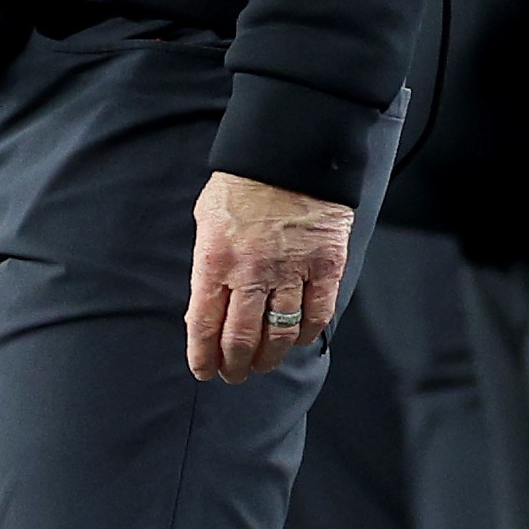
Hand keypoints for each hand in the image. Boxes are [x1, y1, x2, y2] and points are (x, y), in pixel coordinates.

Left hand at [187, 172, 353, 383]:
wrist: (289, 153)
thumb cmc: (242, 185)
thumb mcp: (207, 219)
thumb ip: (207, 265)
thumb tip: (203, 311)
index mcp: (216, 259)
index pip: (204, 324)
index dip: (203, 356)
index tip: (204, 371)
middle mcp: (252, 272)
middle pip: (242, 339)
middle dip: (235, 365)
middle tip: (234, 375)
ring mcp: (291, 271)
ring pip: (280, 335)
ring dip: (269, 358)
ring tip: (262, 365)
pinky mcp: (325, 266)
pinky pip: (317, 315)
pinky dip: (306, 334)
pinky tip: (297, 339)